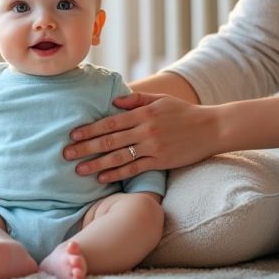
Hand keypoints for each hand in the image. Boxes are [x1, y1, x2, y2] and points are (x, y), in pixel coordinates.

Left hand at [64, 92, 220, 182]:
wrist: (212, 128)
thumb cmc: (184, 112)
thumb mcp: (160, 100)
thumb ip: (135, 100)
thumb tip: (113, 102)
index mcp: (142, 114)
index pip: (109, 122)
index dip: (89, 129)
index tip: (72, 135)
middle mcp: (145, 130)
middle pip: (109, 140)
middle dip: (85, 148)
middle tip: (66, 154)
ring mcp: (153, 147)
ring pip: (118, 157)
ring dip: (96, 164)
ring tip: (79, 170)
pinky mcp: (161, 161)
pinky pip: (134, 169)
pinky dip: (116, 174)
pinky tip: (102, 178)